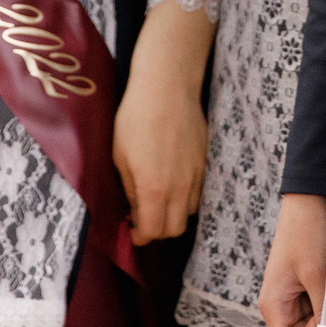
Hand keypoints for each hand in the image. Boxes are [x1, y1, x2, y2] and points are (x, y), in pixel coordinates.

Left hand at [114, 72, 207, 245]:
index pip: (153, 232)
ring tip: (159, 201)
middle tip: (143, 219)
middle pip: (175, 229)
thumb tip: (133, 210)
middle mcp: (180, 188)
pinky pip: (198, 192)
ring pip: (189, 212)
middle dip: (157, 231)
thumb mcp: (121, 157)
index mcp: (155, 189)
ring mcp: (196, 175)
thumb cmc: (136, 120)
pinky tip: (173, 183)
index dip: (140, 237)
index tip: (131, 232)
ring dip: (173, 215)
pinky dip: (185, 198)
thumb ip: (130, 189)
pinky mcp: (205, 162)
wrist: (167, 89)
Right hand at [261, 194, 325, 326]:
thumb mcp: (318, 274)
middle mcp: (277, 306)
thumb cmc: (307, 232)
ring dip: (325, 314)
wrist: (306, 200)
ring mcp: (288, 298)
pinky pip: (314, 310)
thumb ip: (324, 311)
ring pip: (310, 326)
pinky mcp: (299, 288)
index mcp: (273, 306)